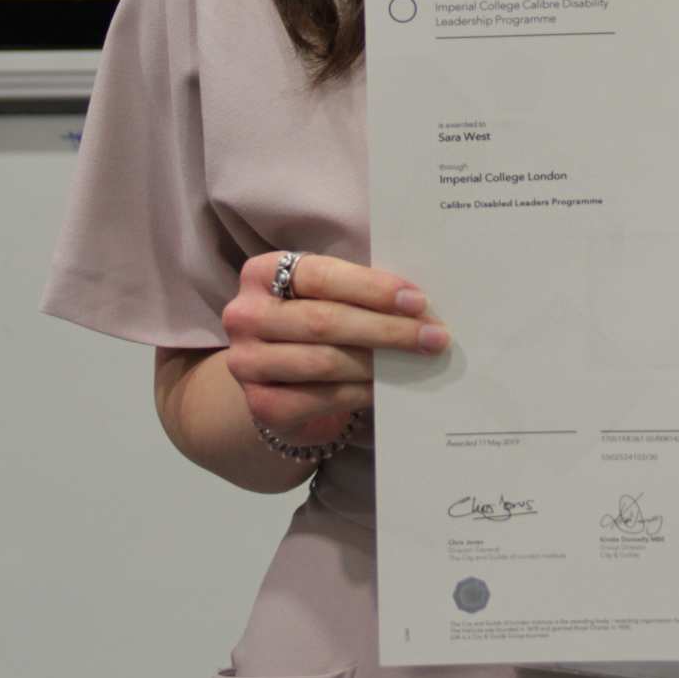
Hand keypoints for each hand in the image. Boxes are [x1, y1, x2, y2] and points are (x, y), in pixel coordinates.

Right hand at [222, 253, 449, 446]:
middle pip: (324, 321)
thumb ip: (359, 291)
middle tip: (433, 336)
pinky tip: (386, 387)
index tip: (418, 301)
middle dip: (387, 329)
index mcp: (262, 273)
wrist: (280, 377)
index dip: (372, 288)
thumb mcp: (328, 295)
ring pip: (323, 362)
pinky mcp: (261, 403)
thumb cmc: (315, 321)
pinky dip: (360, 392)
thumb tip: (420, 304)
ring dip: (378, 362)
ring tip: (417, 360)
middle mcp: (245, 315)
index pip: (321, 276)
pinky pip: (320, 398)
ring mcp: (247, 362)